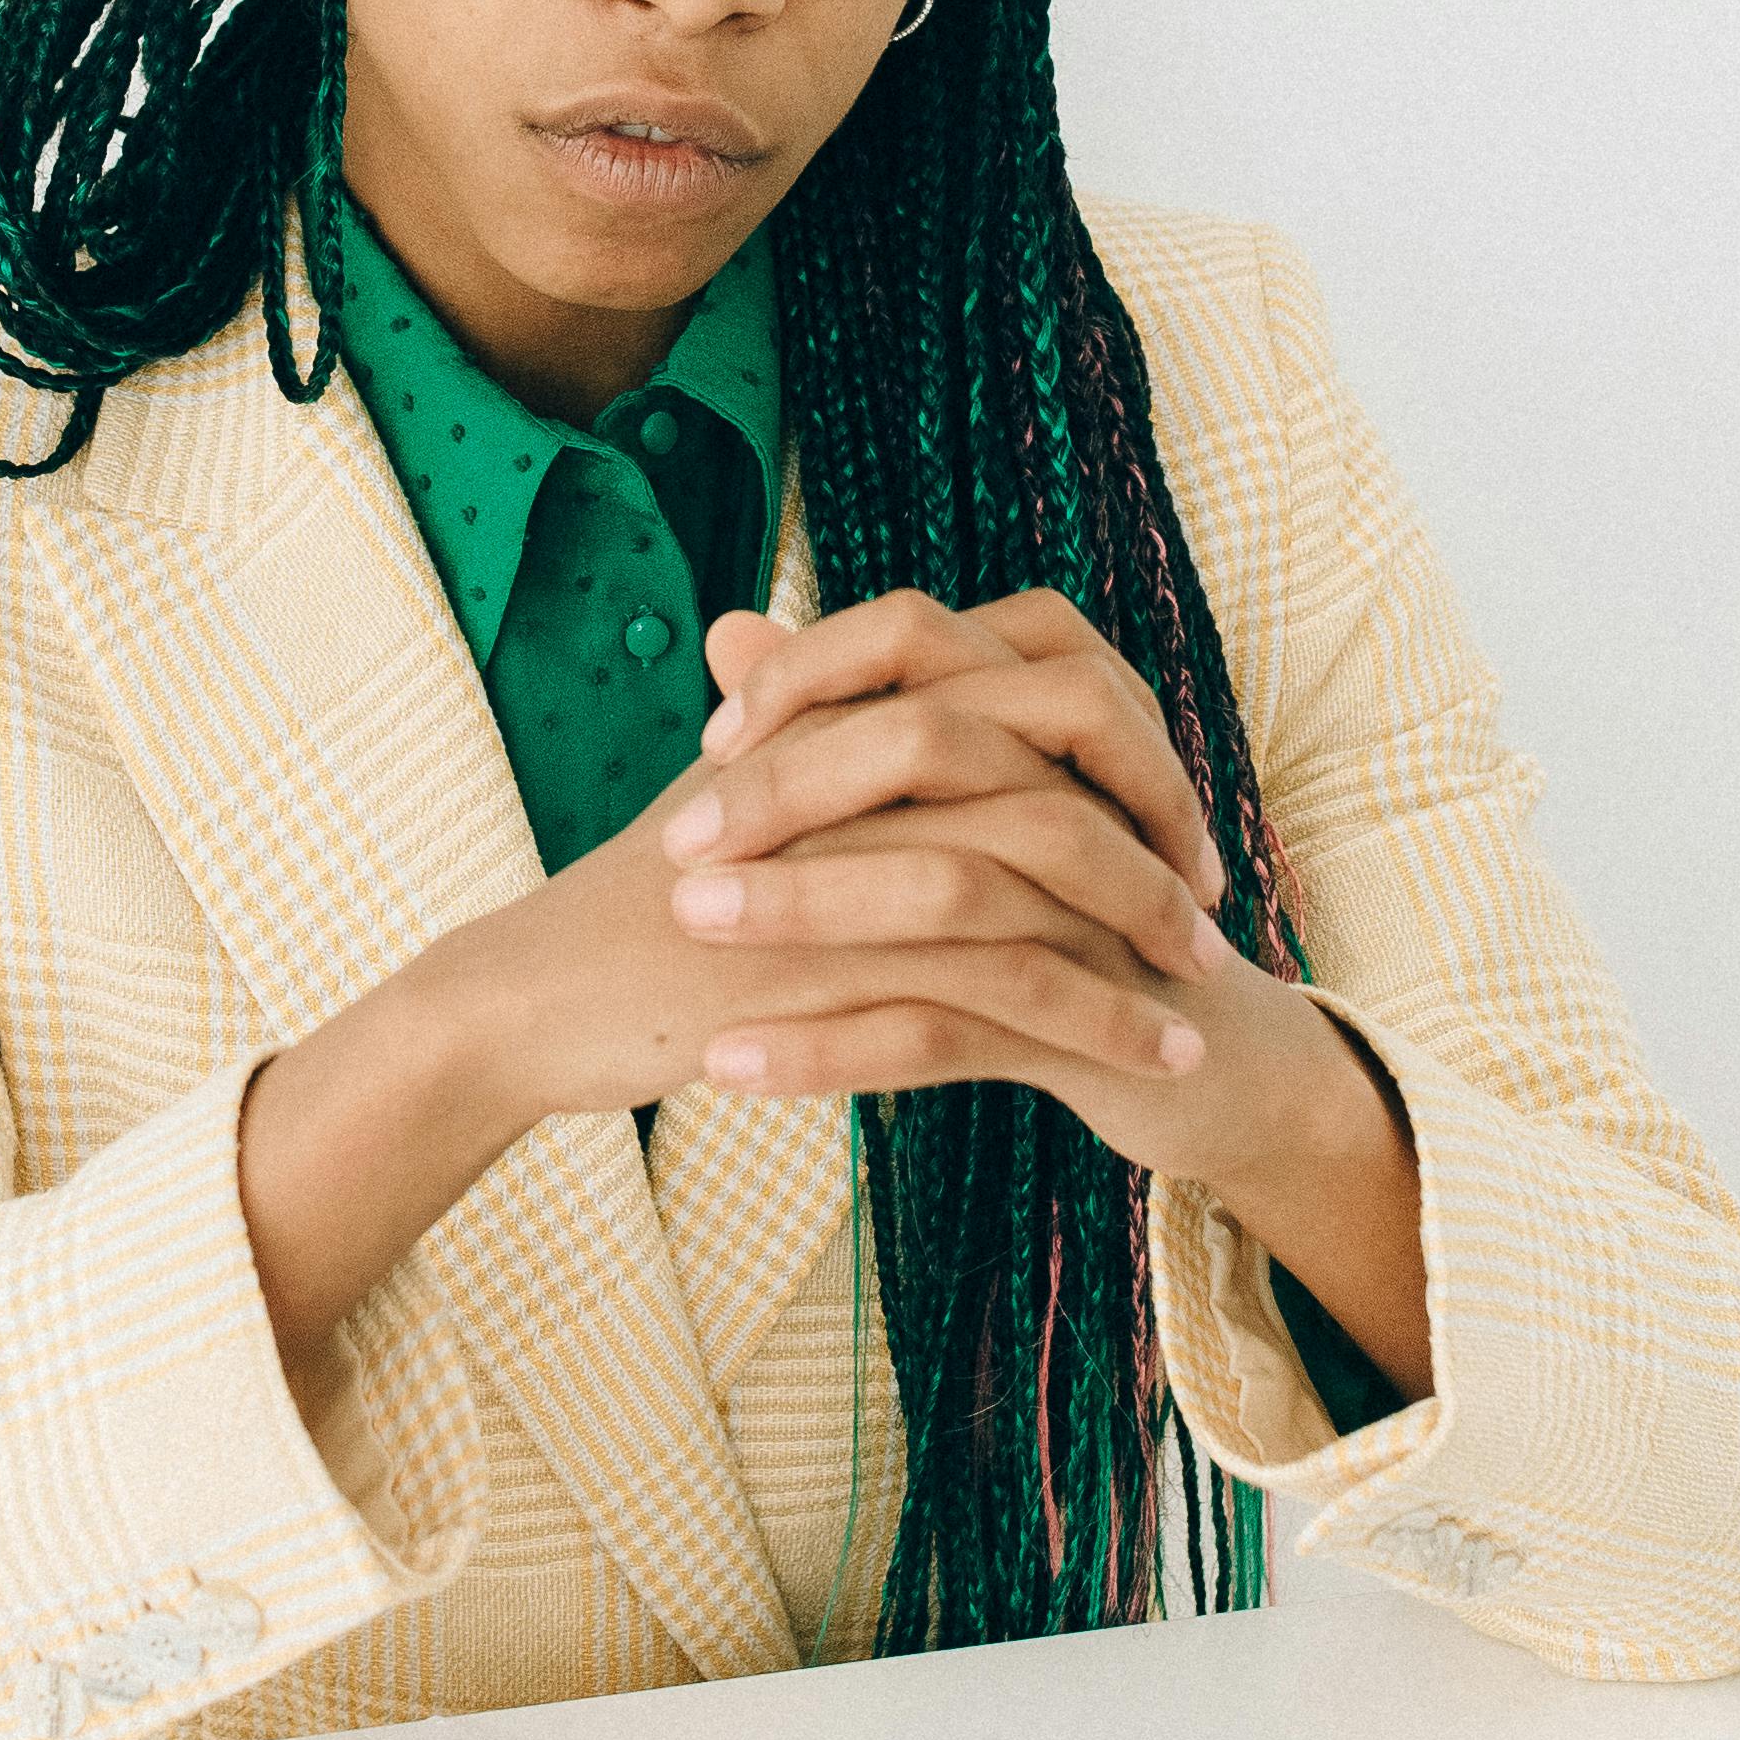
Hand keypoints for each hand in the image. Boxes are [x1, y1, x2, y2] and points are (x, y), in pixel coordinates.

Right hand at [239, 584, 1430, 1411]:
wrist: (531, 997)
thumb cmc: (635, 914)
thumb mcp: (744, 811)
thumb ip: (828, 758)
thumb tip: (934, 740)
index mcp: (835, 709)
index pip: (1018, 679)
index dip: (1114, 734)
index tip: (1164, 806)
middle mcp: (847, 765)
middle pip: (1052, 753)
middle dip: (1152, 821)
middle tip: (1208, 895)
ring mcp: (842, 860)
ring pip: (1044, 867)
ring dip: (1142, 933)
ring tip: (1206, 990)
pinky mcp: (839, 968)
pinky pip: (1007, 986)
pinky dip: (1098, 1021)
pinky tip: (1152, 1060)